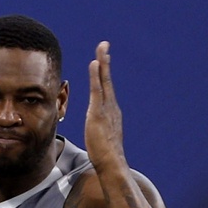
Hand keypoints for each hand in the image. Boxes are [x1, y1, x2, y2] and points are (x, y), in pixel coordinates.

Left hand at [85, 41, 126, 172]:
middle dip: (105, 61)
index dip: (103, 74)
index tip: (101, 61)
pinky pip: (97, 89)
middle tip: (104, 45)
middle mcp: (111, 107)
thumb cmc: (106, 157)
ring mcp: (106, 108)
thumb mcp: (101, 140)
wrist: (112, 163)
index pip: (106, 89)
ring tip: (101, 47)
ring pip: (105, 80)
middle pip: (107, 79)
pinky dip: (96, 75)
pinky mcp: (99, 112)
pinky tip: (94, 63)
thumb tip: (97, 135)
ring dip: (103, 62)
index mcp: (111, 112)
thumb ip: (99, 133)